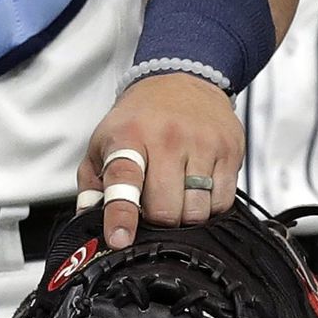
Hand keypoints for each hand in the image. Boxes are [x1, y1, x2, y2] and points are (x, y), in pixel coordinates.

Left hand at [80, 72, 241, 249]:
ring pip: (197, 211)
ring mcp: (202, 143)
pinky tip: (197, 188)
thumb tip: (88, 220)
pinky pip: (222, 202)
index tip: (119, 239)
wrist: (180, 78)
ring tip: (176, 193)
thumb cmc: (138, 118)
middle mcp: (167, 138)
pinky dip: (209, 206)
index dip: (121, 214)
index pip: (124, 179)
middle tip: (153, 205)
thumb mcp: (103, 142)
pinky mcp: (229, 150)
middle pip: (166, 210)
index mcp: (128, 136)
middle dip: (158, 220)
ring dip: (185, 216)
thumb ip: (92, 183)